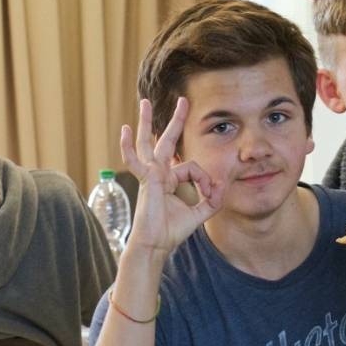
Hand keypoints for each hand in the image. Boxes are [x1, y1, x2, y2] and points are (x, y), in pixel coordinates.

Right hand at [120, 97, 222, 259]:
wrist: (156, 244)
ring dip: (146, 122)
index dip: (205, 179)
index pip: (191, 167)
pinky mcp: (146, 179)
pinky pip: (135, 159)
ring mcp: (150, 174)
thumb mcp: (198, 214)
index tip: (210, 192)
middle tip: (183, 101)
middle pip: (166, 141)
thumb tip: (221, 186)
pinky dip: (128, 146)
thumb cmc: (171, 231)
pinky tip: (124, 130)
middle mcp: (158, 173)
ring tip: (144, 103)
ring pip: (148, 143)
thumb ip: (211, 200)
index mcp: (169, 180)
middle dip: (176, 120)